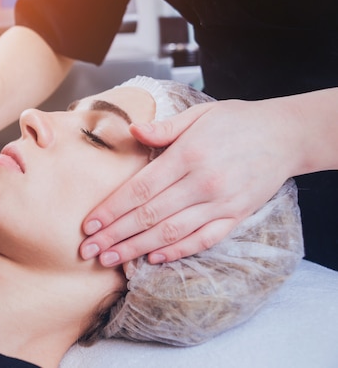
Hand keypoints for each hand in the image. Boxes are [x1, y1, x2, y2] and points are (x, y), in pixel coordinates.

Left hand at [79, 99, 294, 265]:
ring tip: (111, 259)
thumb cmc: (236, 121)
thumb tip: (133, 130)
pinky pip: (203, 240)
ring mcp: (221, 203)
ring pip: (172, 232)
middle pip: (150, 215)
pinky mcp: (236, 216)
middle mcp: (203, 183)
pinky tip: (153, 259)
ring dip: (138, 248)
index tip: (89, 225)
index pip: (140, 189)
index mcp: (188, 155)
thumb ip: (164, 128)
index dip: (112, 209)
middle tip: (89, 251)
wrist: (285, 135)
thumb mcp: (198, 115)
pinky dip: (177, 252)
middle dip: (116, 235)